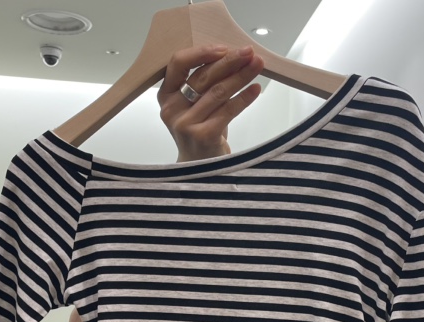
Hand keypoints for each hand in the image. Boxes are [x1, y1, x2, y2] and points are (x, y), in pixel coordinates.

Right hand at [158, 44, 263, 161]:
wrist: (199, 170)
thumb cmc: (199, 133)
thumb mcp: (194, 106)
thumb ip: (203, 84)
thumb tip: (233, 57)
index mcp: (166, 96)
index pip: (178, 63)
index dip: (201, 53)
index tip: (224, 48)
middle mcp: (172, 110)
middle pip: (203, 77)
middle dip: (229, 61)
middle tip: (248, 52)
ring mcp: (186, 124)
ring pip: (217, 92)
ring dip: (241, 76)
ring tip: (257, 65)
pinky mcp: (203, 136)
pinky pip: (228, 110)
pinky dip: (244, 98)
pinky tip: (255, 89)